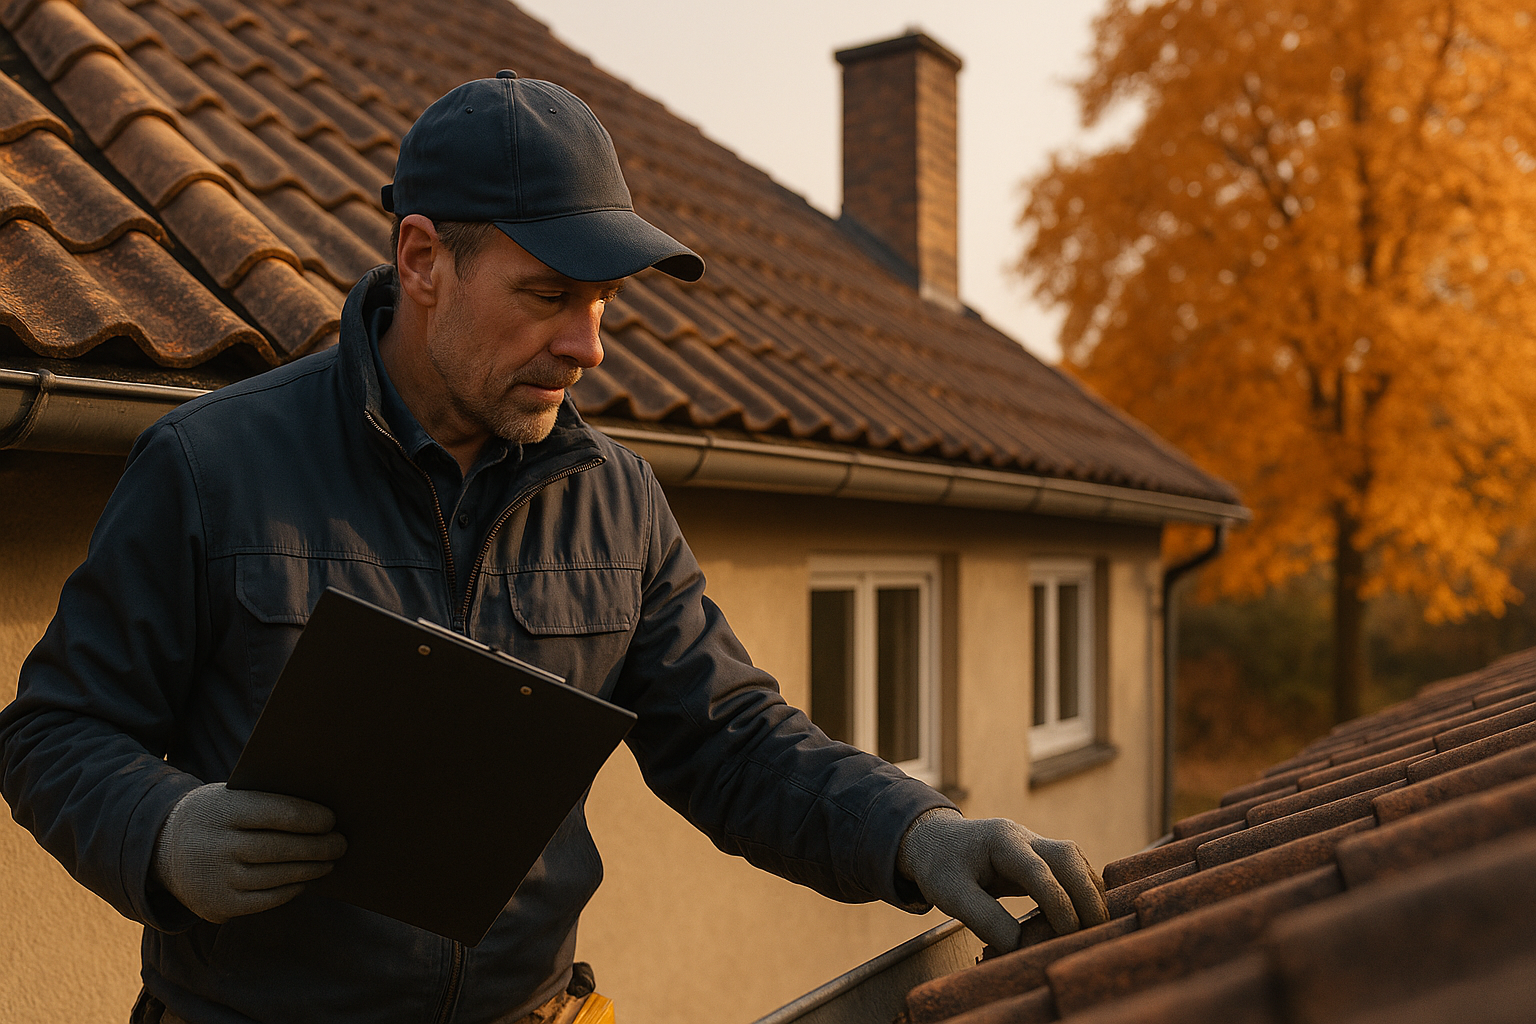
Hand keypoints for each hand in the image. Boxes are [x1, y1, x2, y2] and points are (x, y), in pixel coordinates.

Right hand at [152, 783, 346, 922]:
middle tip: (341, 843)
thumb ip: (265, 802)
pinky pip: (265, 900)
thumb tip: (321, 814)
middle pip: (279, 848)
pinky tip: (304, 880)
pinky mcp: (217, 907)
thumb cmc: (215, 816)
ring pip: (276, 876)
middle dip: (317, 847)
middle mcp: (214, 847)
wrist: (161, 848)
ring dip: (310, 870)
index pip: (275, 813)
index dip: (308, 817)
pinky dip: (289, 890)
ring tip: (329, 861)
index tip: (331, 819)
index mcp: (220, 811)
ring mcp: (214, 880)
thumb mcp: (229, 797)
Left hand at [896, 808, 1107, 951]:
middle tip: (1098, 931)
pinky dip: (1084, 889)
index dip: (1058, 902)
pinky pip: (1071, 868)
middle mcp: (1023, 836)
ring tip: (1098, 927)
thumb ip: (985, 919)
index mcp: (1000, 840)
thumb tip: (1021, 947)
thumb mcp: (950, 894)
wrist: (932, 840)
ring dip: (1090, 891)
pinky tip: (1089, 914)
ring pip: (1076, 860)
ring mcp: (1034, 843)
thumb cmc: (939, 865)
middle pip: (1068, 857)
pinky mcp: (1038, 856)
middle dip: (1087, 894)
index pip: (1038, 870)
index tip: (1068, 933)